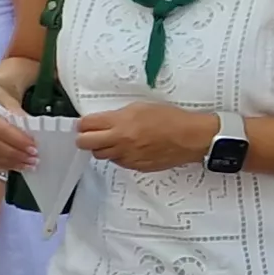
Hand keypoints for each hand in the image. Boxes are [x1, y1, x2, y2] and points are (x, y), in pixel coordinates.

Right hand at [0, 80, 37, 169]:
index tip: (33, 146)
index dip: (17, 140)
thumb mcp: (9, 99)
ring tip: (28, 164)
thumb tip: (31, 132)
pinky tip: (15, 165)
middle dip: (15, 154)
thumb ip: (18, 114)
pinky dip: (1, 164)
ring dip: (10, 162)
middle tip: (33, 158)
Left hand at [77, 101, 217, 172]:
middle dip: (84, 138)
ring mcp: (127, 156)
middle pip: (85, 143)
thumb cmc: (170, 118)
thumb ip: (118, 115)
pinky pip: (118, 162)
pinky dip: (118, 155)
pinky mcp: (135, 166)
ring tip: (111, 141)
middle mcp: (120, 141)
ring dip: (101, 148)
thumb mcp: (141, 107)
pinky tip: (128, 148)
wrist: (190, 137)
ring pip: (100, 155)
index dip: (83, 124)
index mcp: (121, 122)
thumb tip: (103, 121)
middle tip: (89, 135)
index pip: (87, 125)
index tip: (84, 123)